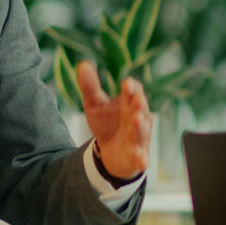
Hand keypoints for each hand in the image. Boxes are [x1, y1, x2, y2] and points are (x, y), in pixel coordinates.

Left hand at [77, 60, 152, 180]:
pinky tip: (142, 160)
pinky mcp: (137, 157)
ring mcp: (139, 138)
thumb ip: (90, 86)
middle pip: (141, 110)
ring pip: (142, 132)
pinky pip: (142, 158)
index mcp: (129, 104)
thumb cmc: (107, 125)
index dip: (132, 88)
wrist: (111, 155)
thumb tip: (83, 64)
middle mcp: (138, 119)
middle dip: (139, 105)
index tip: (126, 83)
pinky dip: (143, 159)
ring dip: (140, 126)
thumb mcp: (95, 105)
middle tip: (135, 99)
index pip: (134, 92)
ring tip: (136, 120)